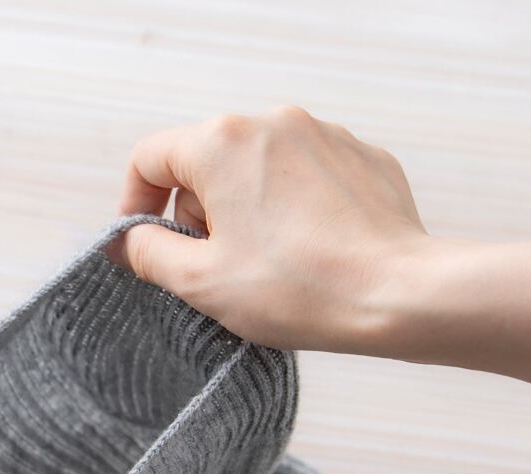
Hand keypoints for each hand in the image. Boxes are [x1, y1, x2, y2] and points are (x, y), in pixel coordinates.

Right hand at [120, 106, 530, 394]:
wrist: (401, 295)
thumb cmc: (298, 289)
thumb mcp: (199, 281)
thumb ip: (148, 253)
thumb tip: (128, 240)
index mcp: (222, 143)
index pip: (150, 158)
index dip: (134, 203)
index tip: (144, 243)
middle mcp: (273, 122)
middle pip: (205, 161)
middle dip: (197, 211)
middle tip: (211, 266)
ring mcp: (324, 134)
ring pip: (257, 167)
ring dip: (245, 209)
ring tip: (265, 264)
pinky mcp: (363, 157)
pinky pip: (305, 175)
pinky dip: (293, 208)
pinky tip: (307, 252)